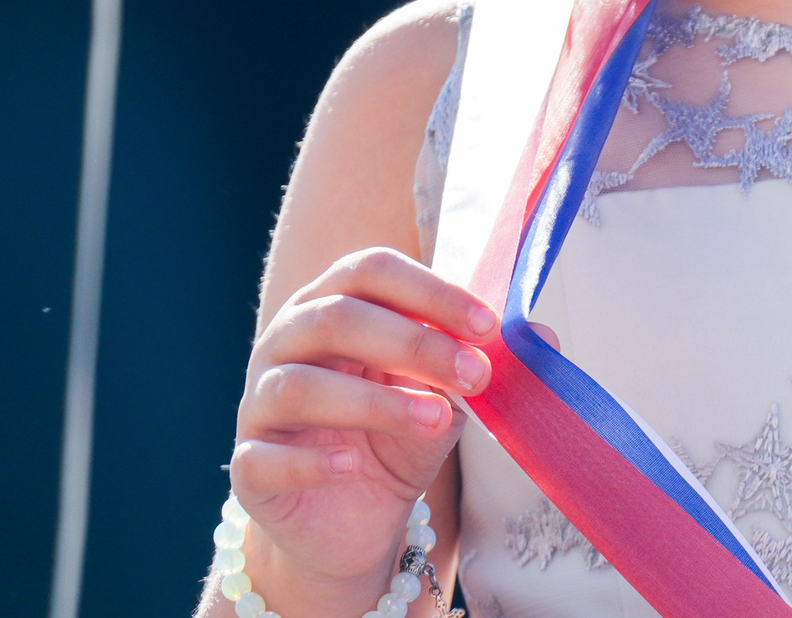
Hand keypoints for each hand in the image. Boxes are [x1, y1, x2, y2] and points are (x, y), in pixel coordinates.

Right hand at [230, 248, 494, 607]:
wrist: (353, 521)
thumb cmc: (396, 438)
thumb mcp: (446, 396)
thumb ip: (479, 361)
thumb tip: (543, 337)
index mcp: (332, 306)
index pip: (371, 271)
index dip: (430, 291)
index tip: (488, 324)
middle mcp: (286, 344)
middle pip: (337, 319)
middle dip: (414, 343)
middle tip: (476, 374)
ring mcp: (259, 406)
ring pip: (300, 385)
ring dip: (375, 401)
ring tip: (437, 418)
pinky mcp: (248, 468)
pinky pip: (264, 457)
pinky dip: (312, 460)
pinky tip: (352, 465)